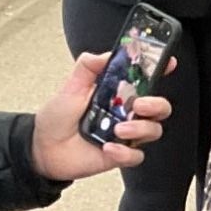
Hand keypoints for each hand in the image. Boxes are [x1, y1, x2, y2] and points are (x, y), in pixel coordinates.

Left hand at [30, 51, 171, 181]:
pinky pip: (136, 156)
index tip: (167, 63)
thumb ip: (87, 67)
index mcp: (118, 93)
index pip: (145, 80)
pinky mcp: (121, 155)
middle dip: (156, 104)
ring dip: (140, 129)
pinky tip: (108, 148)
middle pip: (160, 107)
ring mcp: (126, 135)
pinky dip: (125, 153)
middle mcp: (126, 113)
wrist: (43, 148)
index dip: (159, 70)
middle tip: (141, 105)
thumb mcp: (70, 87)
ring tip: (118, 130)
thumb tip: (104, 55)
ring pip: (154, 130)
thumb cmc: (57, 118)